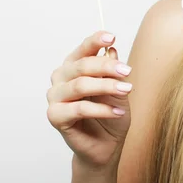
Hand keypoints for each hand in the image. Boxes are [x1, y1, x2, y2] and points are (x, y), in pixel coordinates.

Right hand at [46, 31, 132, 169]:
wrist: (107, 145)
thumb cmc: (111, 113)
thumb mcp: (119, 88)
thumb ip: (113, 71)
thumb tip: (112, 50)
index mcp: (74, 66)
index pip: (83, 49)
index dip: (96, 41)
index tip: (112, 37)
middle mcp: (61, 78)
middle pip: (82, 66)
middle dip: (107, 66)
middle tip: (127, 71)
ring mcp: (55, 97)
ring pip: (80, 85)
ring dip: (106, 86)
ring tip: (126, 89)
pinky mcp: (55, 116)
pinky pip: (79, 108)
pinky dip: (102, 109)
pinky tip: (118, 112)